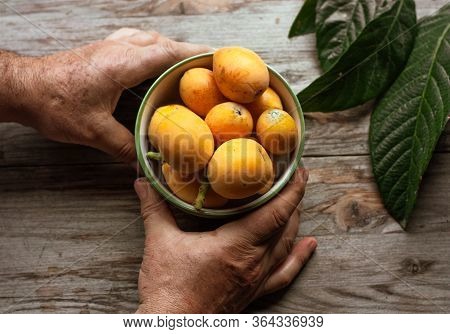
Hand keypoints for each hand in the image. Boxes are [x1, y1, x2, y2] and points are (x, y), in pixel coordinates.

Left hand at [3, 28, 209, 164]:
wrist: (23, 87)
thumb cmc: (54, 103)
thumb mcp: (93, 131)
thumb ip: (123, 146)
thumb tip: (143, 162)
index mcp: (122, 64)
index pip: (167, 52)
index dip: (195, 54)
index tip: (216, 57)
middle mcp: (119, 50)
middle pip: (162, 42)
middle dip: (189, 50)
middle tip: (208, 62)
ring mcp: (109, 47)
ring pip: (149, 38)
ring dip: (170, 46)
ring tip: (186, 60)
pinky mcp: (101, 51)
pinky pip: (134, 41)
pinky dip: (151, 46)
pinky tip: (153, 57)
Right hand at [134, 167, 315, 312]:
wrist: (173, 326)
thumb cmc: (168, 289)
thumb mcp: (159, 242)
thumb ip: (154, 209)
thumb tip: (144, 183)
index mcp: (236, 246)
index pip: (275, 212)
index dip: (291, 190)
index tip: (299, 171)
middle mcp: (253, 262)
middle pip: (285, 225)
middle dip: (293, 199)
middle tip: (293, 178)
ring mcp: (256, 278)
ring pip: (286, 245)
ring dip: (294, 221)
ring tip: (297, 202)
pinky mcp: (254, 291)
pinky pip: (284, 273)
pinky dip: (299, 257)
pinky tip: (308, 246)